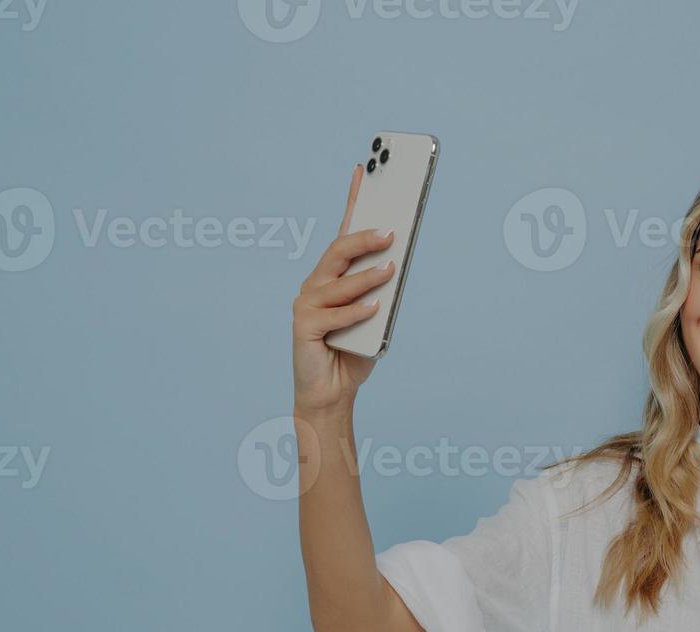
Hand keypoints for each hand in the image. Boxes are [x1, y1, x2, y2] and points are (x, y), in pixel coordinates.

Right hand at [292, 163, 395, 413]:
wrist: (331, 392)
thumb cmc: (354, 351)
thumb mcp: (375, 317)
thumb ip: (380, 292)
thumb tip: (395, 266)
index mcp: (332, 276)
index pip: (343, 231)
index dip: (353, 200)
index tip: (365, 170)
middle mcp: (315, 284)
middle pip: (338, 251)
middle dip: (364, 238)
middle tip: (391, 232)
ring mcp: (306, 304)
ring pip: (338, 282)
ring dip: (367, 276)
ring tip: (391, 270)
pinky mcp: (304, 327)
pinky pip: (334, 315)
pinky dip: (357, 312)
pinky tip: (374, 309)